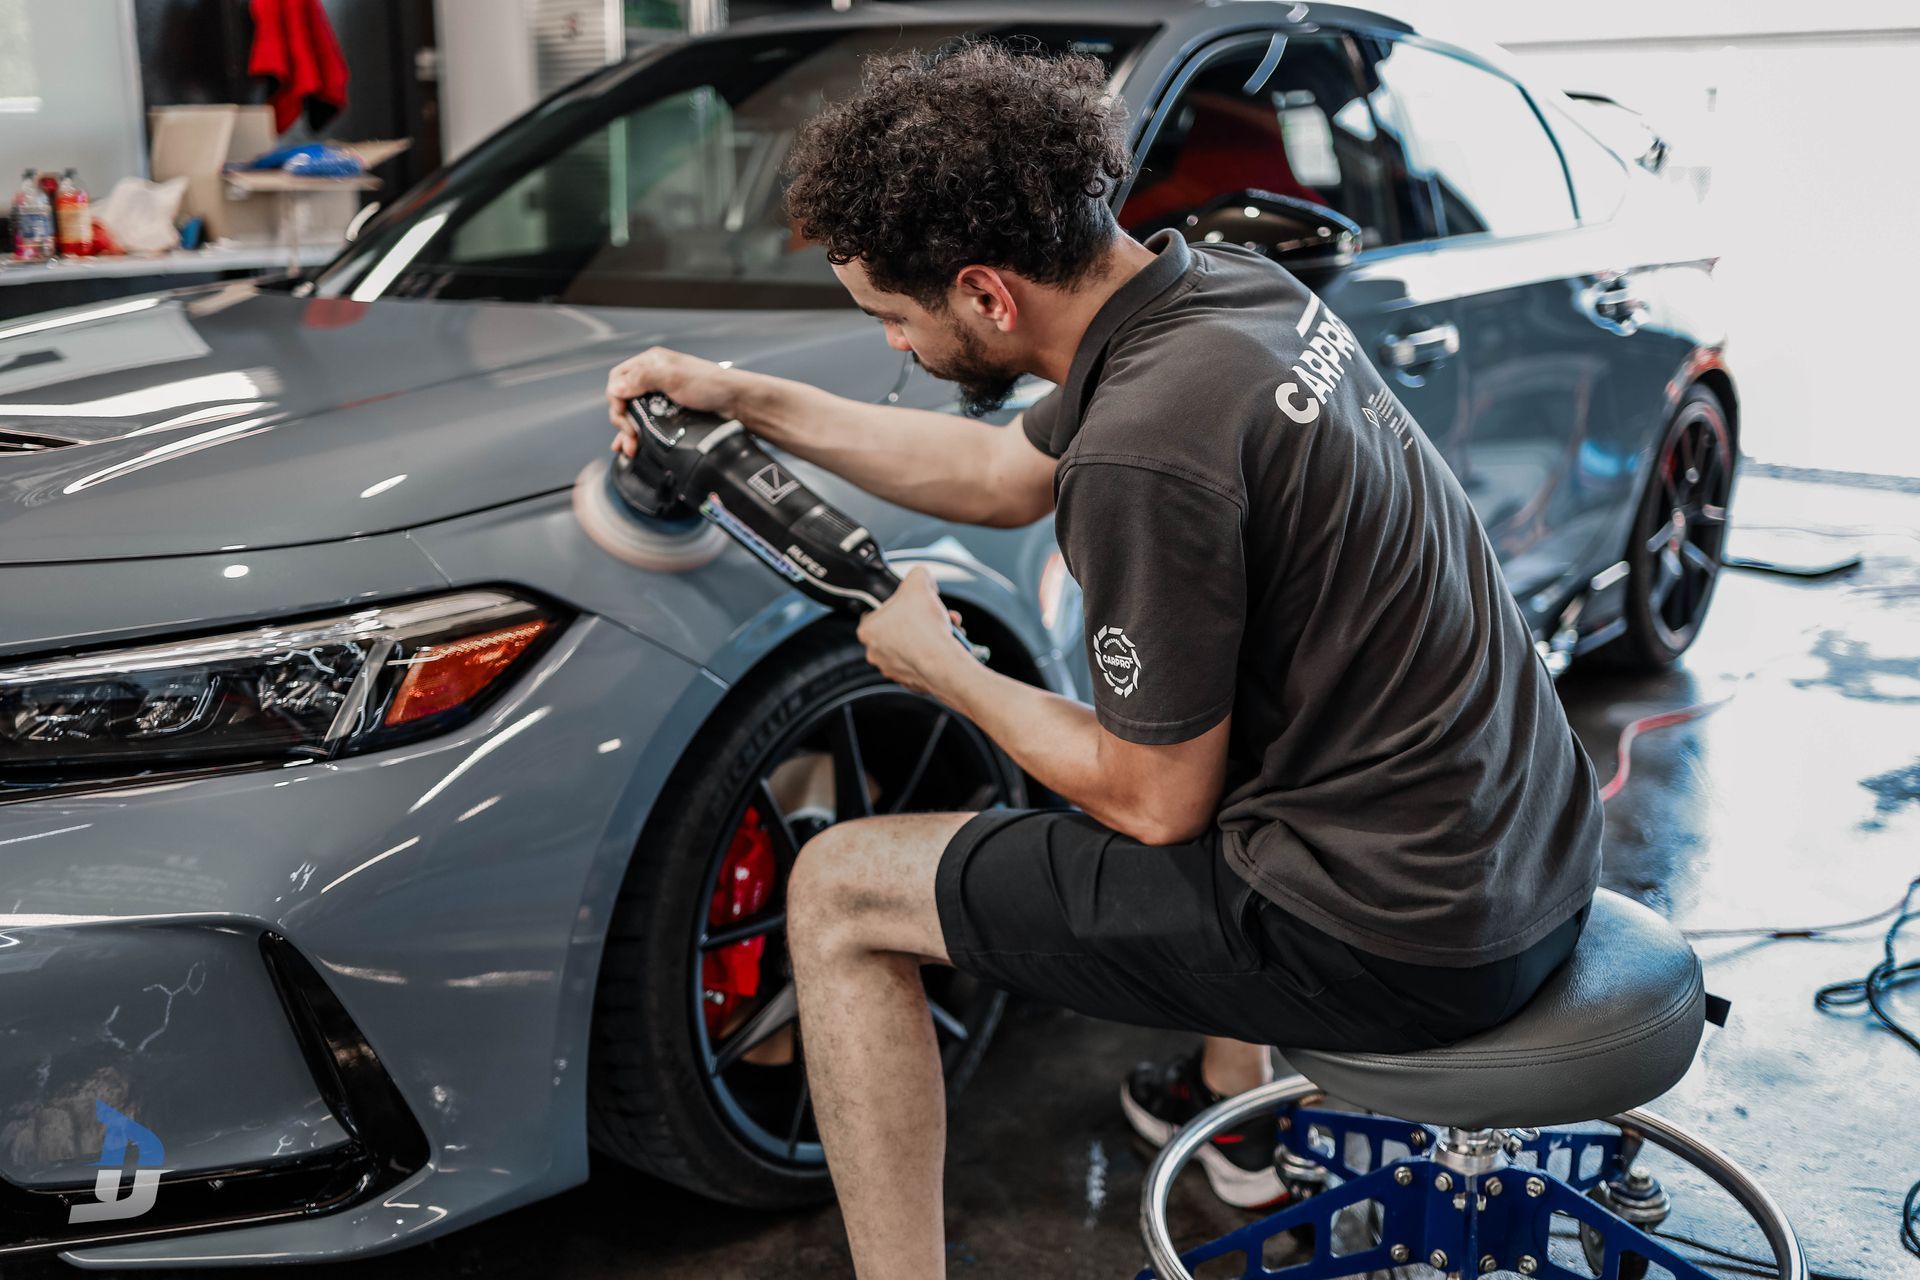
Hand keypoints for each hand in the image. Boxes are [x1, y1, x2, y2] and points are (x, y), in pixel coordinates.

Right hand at [605, 347, 741, 456]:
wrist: (737, 404)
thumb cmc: (712, 385)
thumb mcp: (674, 377)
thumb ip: (643, 379)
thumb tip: (616, 388)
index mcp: (651, 363)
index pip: (618, 378)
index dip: (616, 398)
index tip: (623, 416)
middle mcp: (654, 378)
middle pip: (624, 399)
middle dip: (623, 420)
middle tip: (630, 436)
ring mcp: (661, 397)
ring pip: (634, 414)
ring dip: (628, 432)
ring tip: (629, 448)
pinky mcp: (669, 414)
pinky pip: (646, 424)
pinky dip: (638, 435)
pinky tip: (634, 446)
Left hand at [856, 568, 967, 696]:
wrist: (942, 663)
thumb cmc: (925, 629)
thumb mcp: (918, 582)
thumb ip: (916, 574)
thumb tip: (920, 577)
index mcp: (868, 630)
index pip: (879, 610)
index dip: (900, 602)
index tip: (913, 603)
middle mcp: (875, 652)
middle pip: (899, 627)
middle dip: (921, 618)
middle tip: (935, 613)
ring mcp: (891, 668)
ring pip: (912, 644)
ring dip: (930, 633)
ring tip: (946, 627)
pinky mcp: (909, 680)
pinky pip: (921, 660)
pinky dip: (934, 651)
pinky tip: (946, 643)